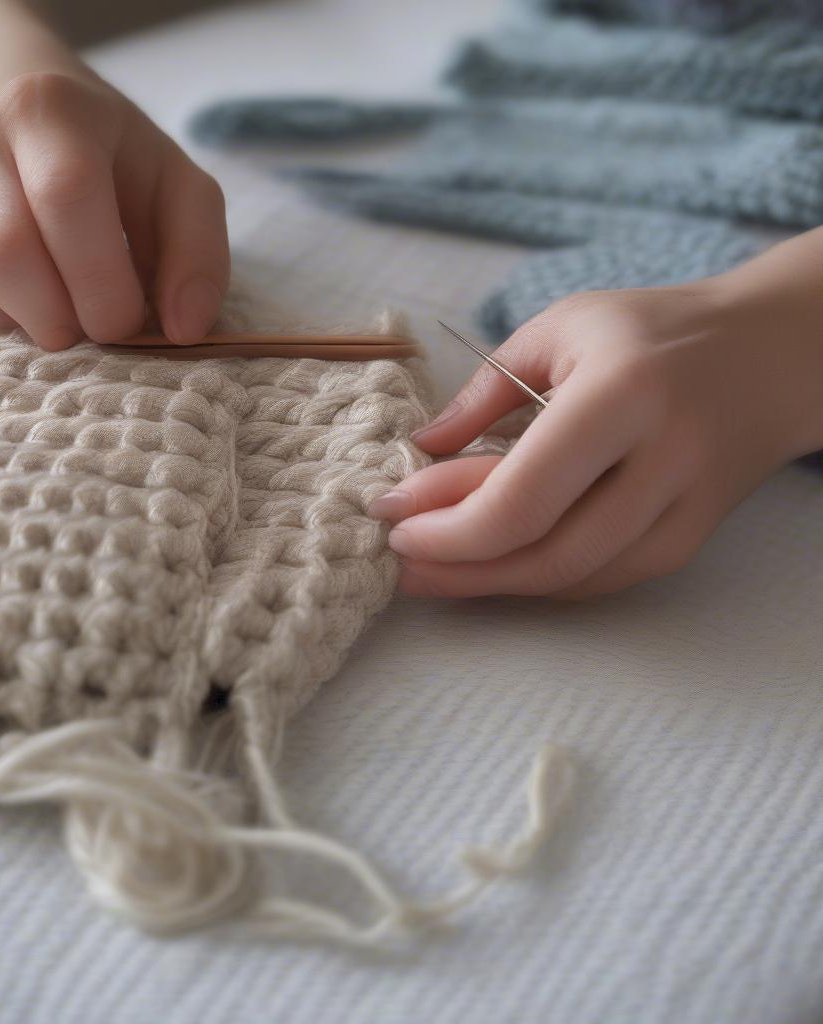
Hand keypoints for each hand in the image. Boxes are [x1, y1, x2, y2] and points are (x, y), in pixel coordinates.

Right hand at [0, 70, 228, 348]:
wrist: (8, 104)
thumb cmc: (110, 162)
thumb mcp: (174, 186)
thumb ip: (199, 253)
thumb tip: (186, 331)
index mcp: (55, 114)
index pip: (67, 201)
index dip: (101, 282)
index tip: (124, 320)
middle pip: (5, 253)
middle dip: (58, 318)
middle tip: (86, 329)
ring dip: (15, 326)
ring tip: (50, 316)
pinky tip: (7, 311)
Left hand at [370, 280, 818, 598]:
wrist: (773, 355)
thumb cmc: (652, 331)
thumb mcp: (560, 331)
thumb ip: (485, 393)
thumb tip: (421, 450)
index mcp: (621, 397)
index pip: (519, 497)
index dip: (445, 525)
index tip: (389, 516)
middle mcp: (661, 463)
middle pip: (542, 554)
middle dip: (456, 567)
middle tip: (395, 562)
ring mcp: (683, 512)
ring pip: (570, 579)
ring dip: (488, 584)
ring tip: (427, 572)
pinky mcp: (689, 541)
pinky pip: (599, 580)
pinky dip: (535, 580)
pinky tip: (489, 568)